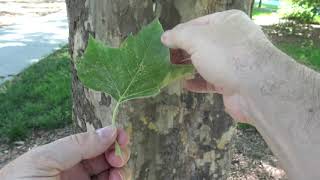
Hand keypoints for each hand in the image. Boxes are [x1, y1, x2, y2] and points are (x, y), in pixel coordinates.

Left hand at [0, 126, 130, 179]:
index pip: (93, 142)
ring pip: (111, 174)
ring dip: (121, 171)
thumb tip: (111, 130)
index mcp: (63, 157)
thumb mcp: (44, 159)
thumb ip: (78, 144)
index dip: (110, 137)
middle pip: (106, 158)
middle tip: (119, 159)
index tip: (123, 137)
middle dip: (117, 153)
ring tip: (118, 175)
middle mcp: (75, 172)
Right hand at [162, 10, 271, 123]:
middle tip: (165, 59)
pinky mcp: (232, 82)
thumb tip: (165, 37)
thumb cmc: (226, 54)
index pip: (197, 23)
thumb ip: (178, 35)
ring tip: (171, 71)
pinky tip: (185, 84)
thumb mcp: (196, 38)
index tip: (164, 44)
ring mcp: (234, 62)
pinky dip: (198, 82)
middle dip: (182, 51)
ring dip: (188, 67)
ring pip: (206, 62)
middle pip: (201, 43)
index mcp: (227, 21)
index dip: (179, 33)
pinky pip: (211, 80)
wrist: (256, 87)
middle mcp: (232, 39)